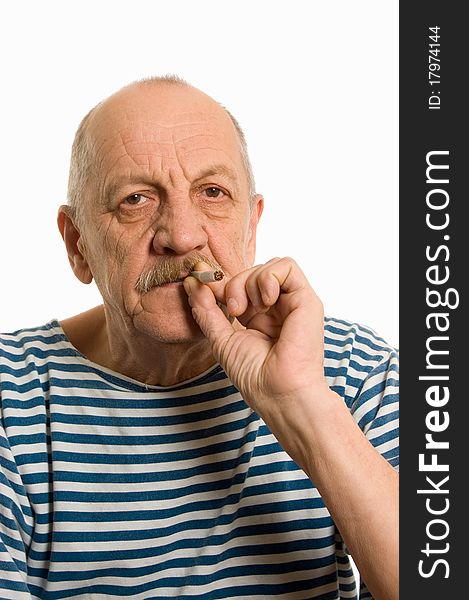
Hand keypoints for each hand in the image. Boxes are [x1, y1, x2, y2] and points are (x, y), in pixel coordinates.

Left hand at [183, 257, 332, 422]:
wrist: (278, 392)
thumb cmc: (255, 374)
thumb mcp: (221, 338)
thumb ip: (206, 310)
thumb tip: (192, 283)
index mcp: (259, 316)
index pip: (239, 284)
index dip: (220, 282)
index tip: (201, 284)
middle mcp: (277, 307)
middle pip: (252, 272)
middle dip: (234, 284)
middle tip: (233, 310)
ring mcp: (292, 302)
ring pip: (268, 265)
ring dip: (250, 282)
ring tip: (250, 310)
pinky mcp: (307, 299)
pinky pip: (287, 266)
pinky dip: (269, 278)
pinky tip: (266, 301)